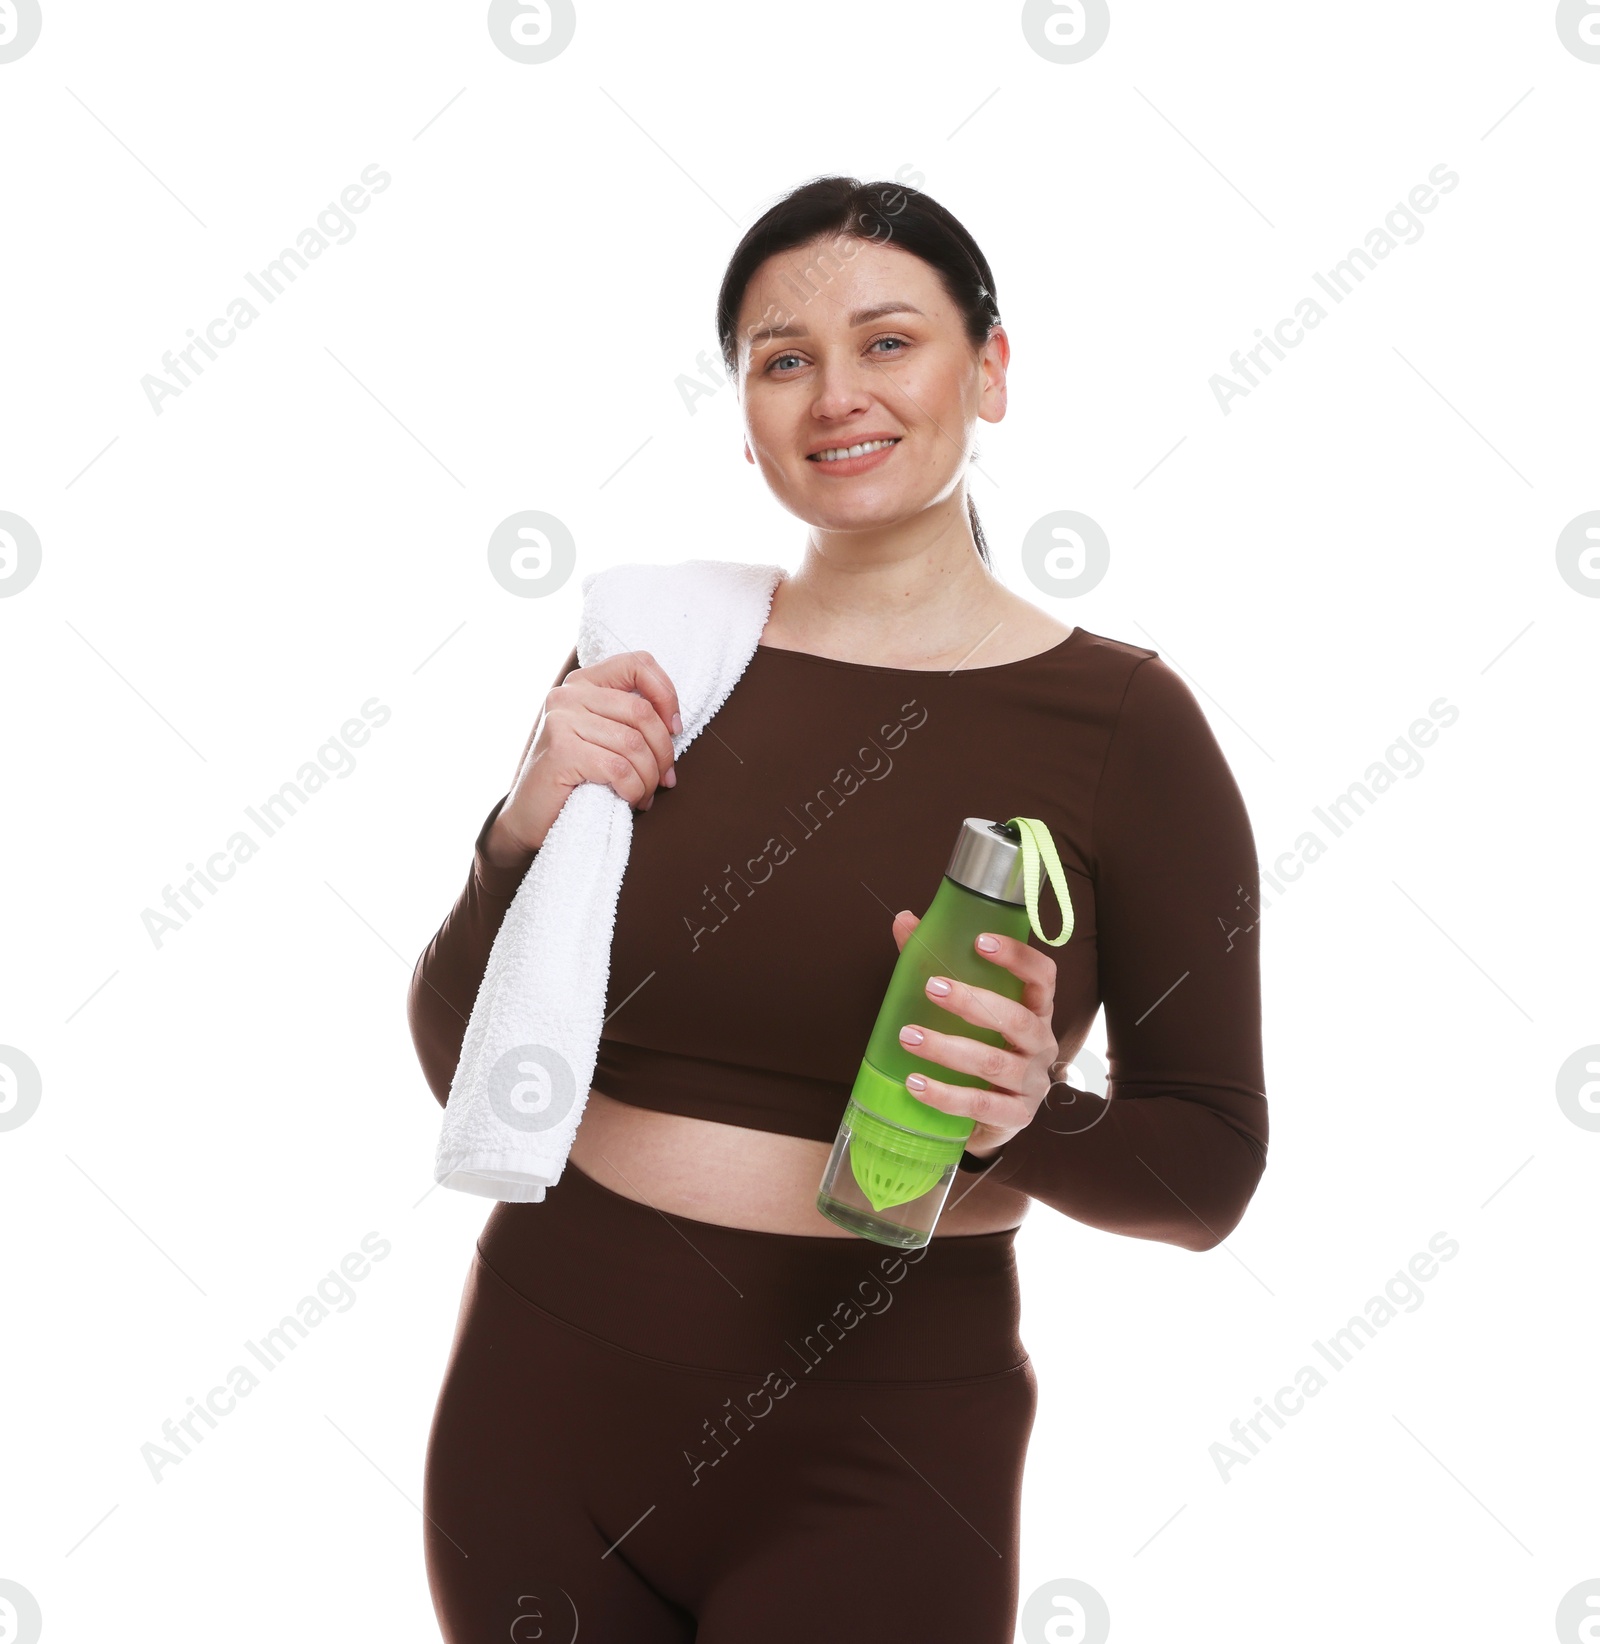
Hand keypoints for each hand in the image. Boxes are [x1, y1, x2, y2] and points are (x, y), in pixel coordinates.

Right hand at [487, 649, 681, 867]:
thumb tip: (673, 726)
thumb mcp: (602, 736)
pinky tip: (630, 799)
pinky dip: (634, 789)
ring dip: (649, 777)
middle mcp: (568, 695)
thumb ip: (628, 719)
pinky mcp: (562, 751)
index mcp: (583, 683)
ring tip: (645, 794)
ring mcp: (561, 721)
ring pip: (633, 744)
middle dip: (663, 751)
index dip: (667, 695)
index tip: (674, 729)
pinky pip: (618, 768)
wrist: (531, 815)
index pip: (638, 664)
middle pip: (642, 711)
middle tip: (665, 778)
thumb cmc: (575, 777)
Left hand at [889, 910, 1060, 1159]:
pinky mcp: (1017, 1116)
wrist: (988, 1119)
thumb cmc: (978, 1049)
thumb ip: (936, 964)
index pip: (1043, 977)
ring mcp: (1033, 1083)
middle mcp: (1042, 1044)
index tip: (979, 941)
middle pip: (1017, 1019)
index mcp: (1036, 1011)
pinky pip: (980, 1104)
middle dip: (972, 1002)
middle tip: (931, 988)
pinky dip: (945, 1094)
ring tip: (908, 1036)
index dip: (1018, 956)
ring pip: (994, 1063)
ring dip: (948, 1048)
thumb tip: (905, 922)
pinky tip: (915, 1083)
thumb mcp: (962, 1009)